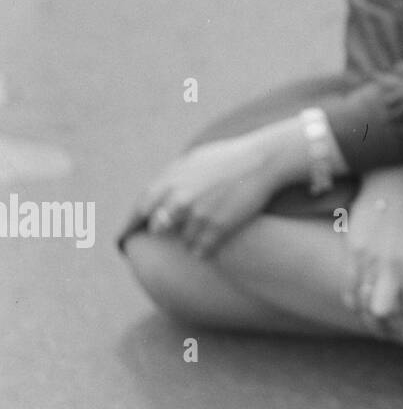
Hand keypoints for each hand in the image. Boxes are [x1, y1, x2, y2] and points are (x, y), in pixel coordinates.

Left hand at [132, 135, 282, 257]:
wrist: (263, 159)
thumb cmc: (229, 157)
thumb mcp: (193, 160)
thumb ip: (170, 179)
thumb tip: (153, 200)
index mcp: (169, 180)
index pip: (140, 210)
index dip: (136, 224)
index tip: (133, 235)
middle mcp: (179, 199)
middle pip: (159, 228)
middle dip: (165, 231)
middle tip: (176, 232)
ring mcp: (198, 214)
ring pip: (183, 240)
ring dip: (191, 238)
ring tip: (206, 229)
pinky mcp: (217, 227)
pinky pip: (201, 251)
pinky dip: (205, 249)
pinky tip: (213, 241)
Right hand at [343, 184, 402, 344]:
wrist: (391, 188)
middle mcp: (391, 266)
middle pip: (383, 311)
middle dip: (387, 329)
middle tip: (392, 334)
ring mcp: (369, 260)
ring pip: (363, 303)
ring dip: (369, 319)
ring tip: (377, 325)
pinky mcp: (353, 253)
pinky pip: (349, 287)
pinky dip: (354, 301)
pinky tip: (360, 307)